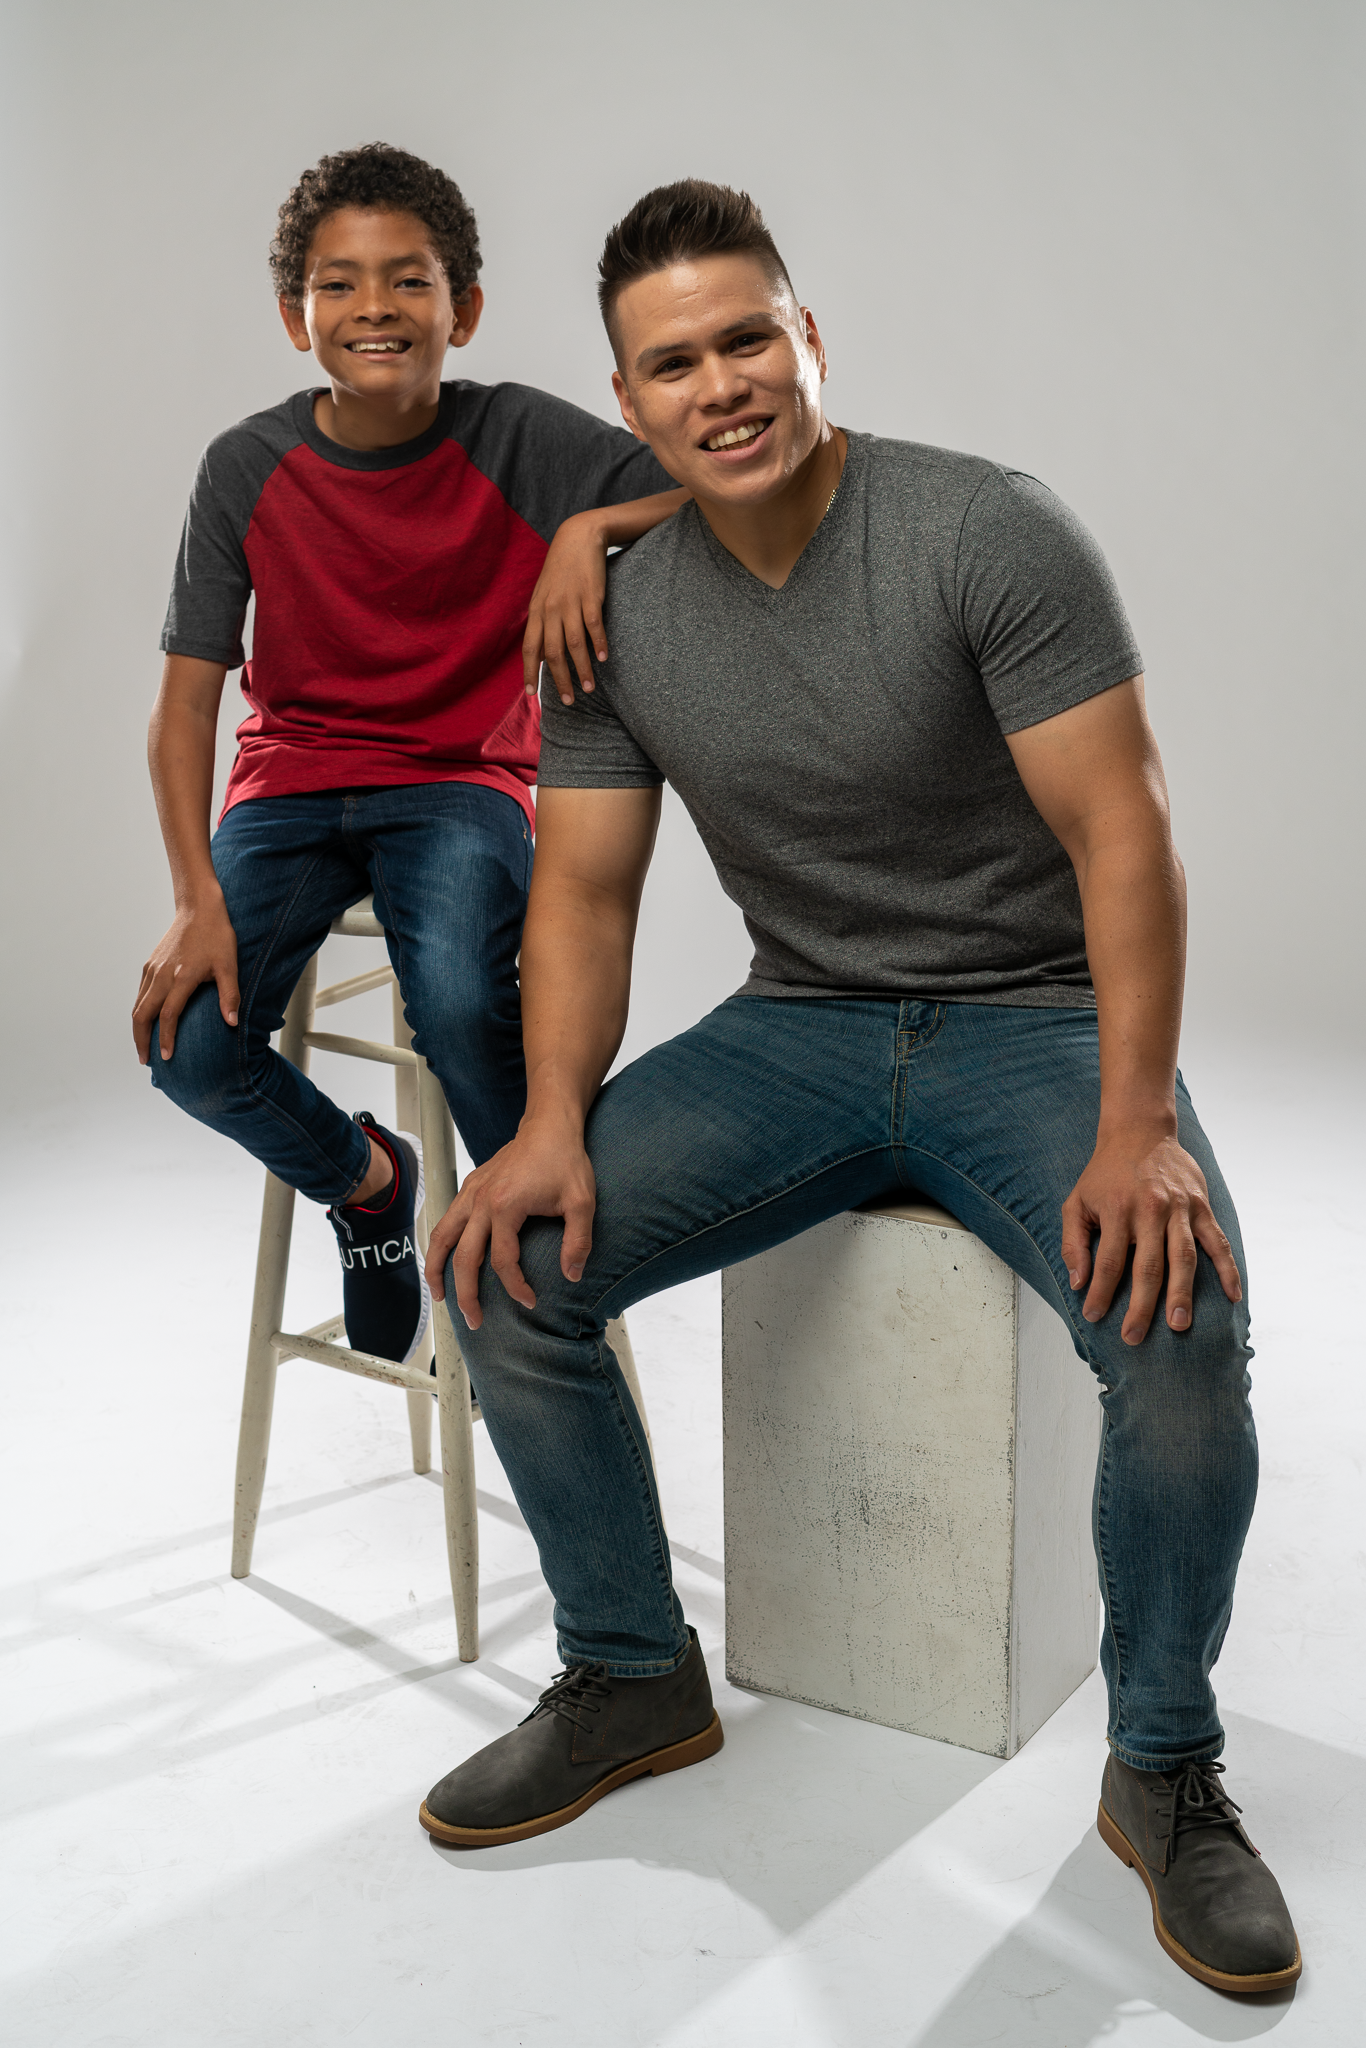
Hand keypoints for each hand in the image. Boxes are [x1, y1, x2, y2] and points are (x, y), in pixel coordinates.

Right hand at [132, 893, 239, 1062]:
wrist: (199, 908)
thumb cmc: (217, 936)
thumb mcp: (229, 966)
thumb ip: (230, 996)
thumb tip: (233, 1023)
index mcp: (182, 977)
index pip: (167, 1016)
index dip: (165, 1039)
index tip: (166, 1057)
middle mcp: (162, 975)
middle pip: (142, 1015)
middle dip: (141, 1040)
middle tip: (146, 1061)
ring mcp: (153, 969)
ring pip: (137, 1005)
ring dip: (137, 1028)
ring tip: (143, 1047)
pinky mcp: (150, 965)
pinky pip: (140, 993)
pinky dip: (139, 1011)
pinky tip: (146, 1022)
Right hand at [424, 1114, 597, 1330]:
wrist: (549, 1126)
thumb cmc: (565, 1160)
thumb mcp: (582, 1201)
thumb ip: (578, 1241)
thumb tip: (572, 1276)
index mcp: (505, 1206)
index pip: (502, 1261)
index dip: (515, 1287)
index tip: (530, 1301)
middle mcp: (481, 1201)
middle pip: (463, 1257)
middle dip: (466, 1294)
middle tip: (474, 1320)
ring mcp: (471, 1193)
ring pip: (442, 1237)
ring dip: (437, 1269)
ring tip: (439, 1297)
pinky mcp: (470, 1187)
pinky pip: (446, 1220)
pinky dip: (439, 1244)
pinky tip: (443, 1259)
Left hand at [522, 511, 608, 706]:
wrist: (577, 538)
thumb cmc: (561, 571)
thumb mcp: (544, 596)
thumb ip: (542, 624)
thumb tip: (540, 655)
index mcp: (537, 611)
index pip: (530, 648)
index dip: (530, 672)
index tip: (532, 694)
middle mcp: (551, 609)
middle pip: (553, 652)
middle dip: (560, 680)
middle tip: (569, 701)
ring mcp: (571, 603)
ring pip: (574, 644)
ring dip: (583, 669)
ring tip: (590, 688)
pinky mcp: (591, 596)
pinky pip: (594, 626)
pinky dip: (599, 644)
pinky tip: (604, 659)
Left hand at [1061, 1124, 1242, 1344]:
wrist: (1139, 1131)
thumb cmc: (1104, 1173)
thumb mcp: (1077, 1201)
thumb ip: (1074, 1242)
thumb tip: (1078, 1282)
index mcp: (1117, 1211)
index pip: (1107, 1262)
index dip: (1100, 1293)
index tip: (1093, 1317)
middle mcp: (1150, 1210)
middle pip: (1147, 1267)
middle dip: (1141, 1306)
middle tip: (1134, 1337)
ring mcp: (1180, 1208)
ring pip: (1183, 1258)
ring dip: (1182, 1293)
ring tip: (1179, 1324)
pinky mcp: (1202, 1206)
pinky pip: (1216, 1241)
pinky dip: (1228, 1268)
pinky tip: (1233, 1296)